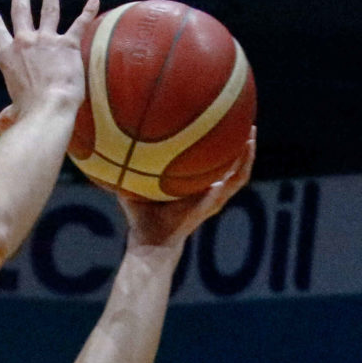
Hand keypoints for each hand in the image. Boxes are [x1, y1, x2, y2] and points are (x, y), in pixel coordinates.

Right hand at [0, 0, 93, 133]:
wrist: (48, 109)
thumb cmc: (29, 114)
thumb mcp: (14, 112)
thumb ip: (7, 116)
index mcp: (8, 57)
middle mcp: (24, 43)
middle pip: (20, 11)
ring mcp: (46, 40)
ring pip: (48, 8)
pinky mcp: (67, 44)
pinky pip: (80, 23)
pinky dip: (88, 10)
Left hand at [118, 132, 258, 249]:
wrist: (151, 242)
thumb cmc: (141, 217)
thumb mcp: (134, 182)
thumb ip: (129, 162)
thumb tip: (110, 139)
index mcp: (193, 185)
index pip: (210, 161)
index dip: (217, 143)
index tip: (219, 121)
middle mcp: (207, 190)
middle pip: (230, 164)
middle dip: (238, 144)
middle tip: (243, 122)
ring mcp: (214, 198)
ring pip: (238, 173)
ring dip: (247, 154)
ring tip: (251, 133)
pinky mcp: (214, 204)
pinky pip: (231, 184)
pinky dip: (239, 168)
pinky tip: (242, 151)